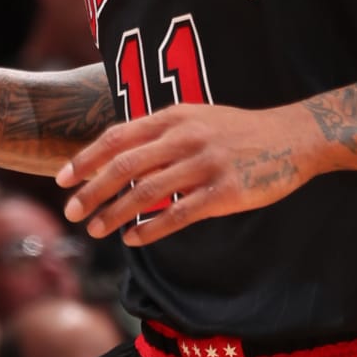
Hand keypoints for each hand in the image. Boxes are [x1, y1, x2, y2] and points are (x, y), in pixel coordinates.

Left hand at [58, 102, 318, 245]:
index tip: (62, 180)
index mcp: (174, 117)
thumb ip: (159, 133)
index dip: (85, 159)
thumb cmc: (239, 131)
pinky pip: (180, 214)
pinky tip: (133, 239)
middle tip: (71, 212)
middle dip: (91, 191)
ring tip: (96, 230)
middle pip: (124, 166)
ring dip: (115, 214)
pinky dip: (152, 228)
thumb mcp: (196, 118)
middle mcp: (185, 137)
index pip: (116, 138)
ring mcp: (205, 164)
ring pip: (147, 193)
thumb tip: (117, 157)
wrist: (294, 136)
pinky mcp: (225, 191)